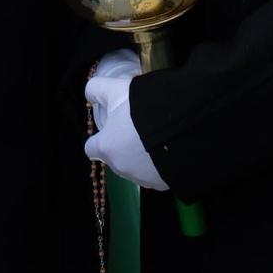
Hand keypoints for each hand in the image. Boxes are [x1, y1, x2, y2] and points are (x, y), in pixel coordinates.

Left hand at [84, 56, 167, 191]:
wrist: (183, 128)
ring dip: (143, 156)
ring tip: (159, 136)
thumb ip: (97, 89)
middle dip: (125, 145)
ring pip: (137, 167)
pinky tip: (171, 148)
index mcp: (107, 148)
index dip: (100, 137)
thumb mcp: (117, 89)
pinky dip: (161, 164)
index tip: (112, 127)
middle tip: (140, 126)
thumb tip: (90, 94)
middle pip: (116, 158)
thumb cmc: (143, 108)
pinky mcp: (164, 184)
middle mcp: (122, 168)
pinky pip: (158, 174)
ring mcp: (144, 179)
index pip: (91, 148)